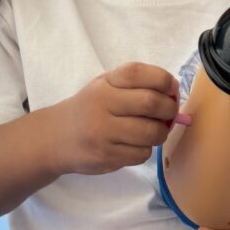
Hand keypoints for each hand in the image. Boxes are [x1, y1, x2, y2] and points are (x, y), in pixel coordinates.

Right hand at [56, 62, 185, 174]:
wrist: (54, 138)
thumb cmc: (89, 109)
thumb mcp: (105, 87)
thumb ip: (137, 85)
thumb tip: (175, 94)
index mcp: (105, 84)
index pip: (139, 73)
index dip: (164, 80)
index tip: (171, 89)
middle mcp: (102, 105)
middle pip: (151, 103)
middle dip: (169, 110)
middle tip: (169, 114)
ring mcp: (103, 132)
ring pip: (151, 133)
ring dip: (160, 133)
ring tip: (153, 131)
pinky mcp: (106, 156)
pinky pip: (142, 154)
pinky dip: (145, 150)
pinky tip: (133, 145)